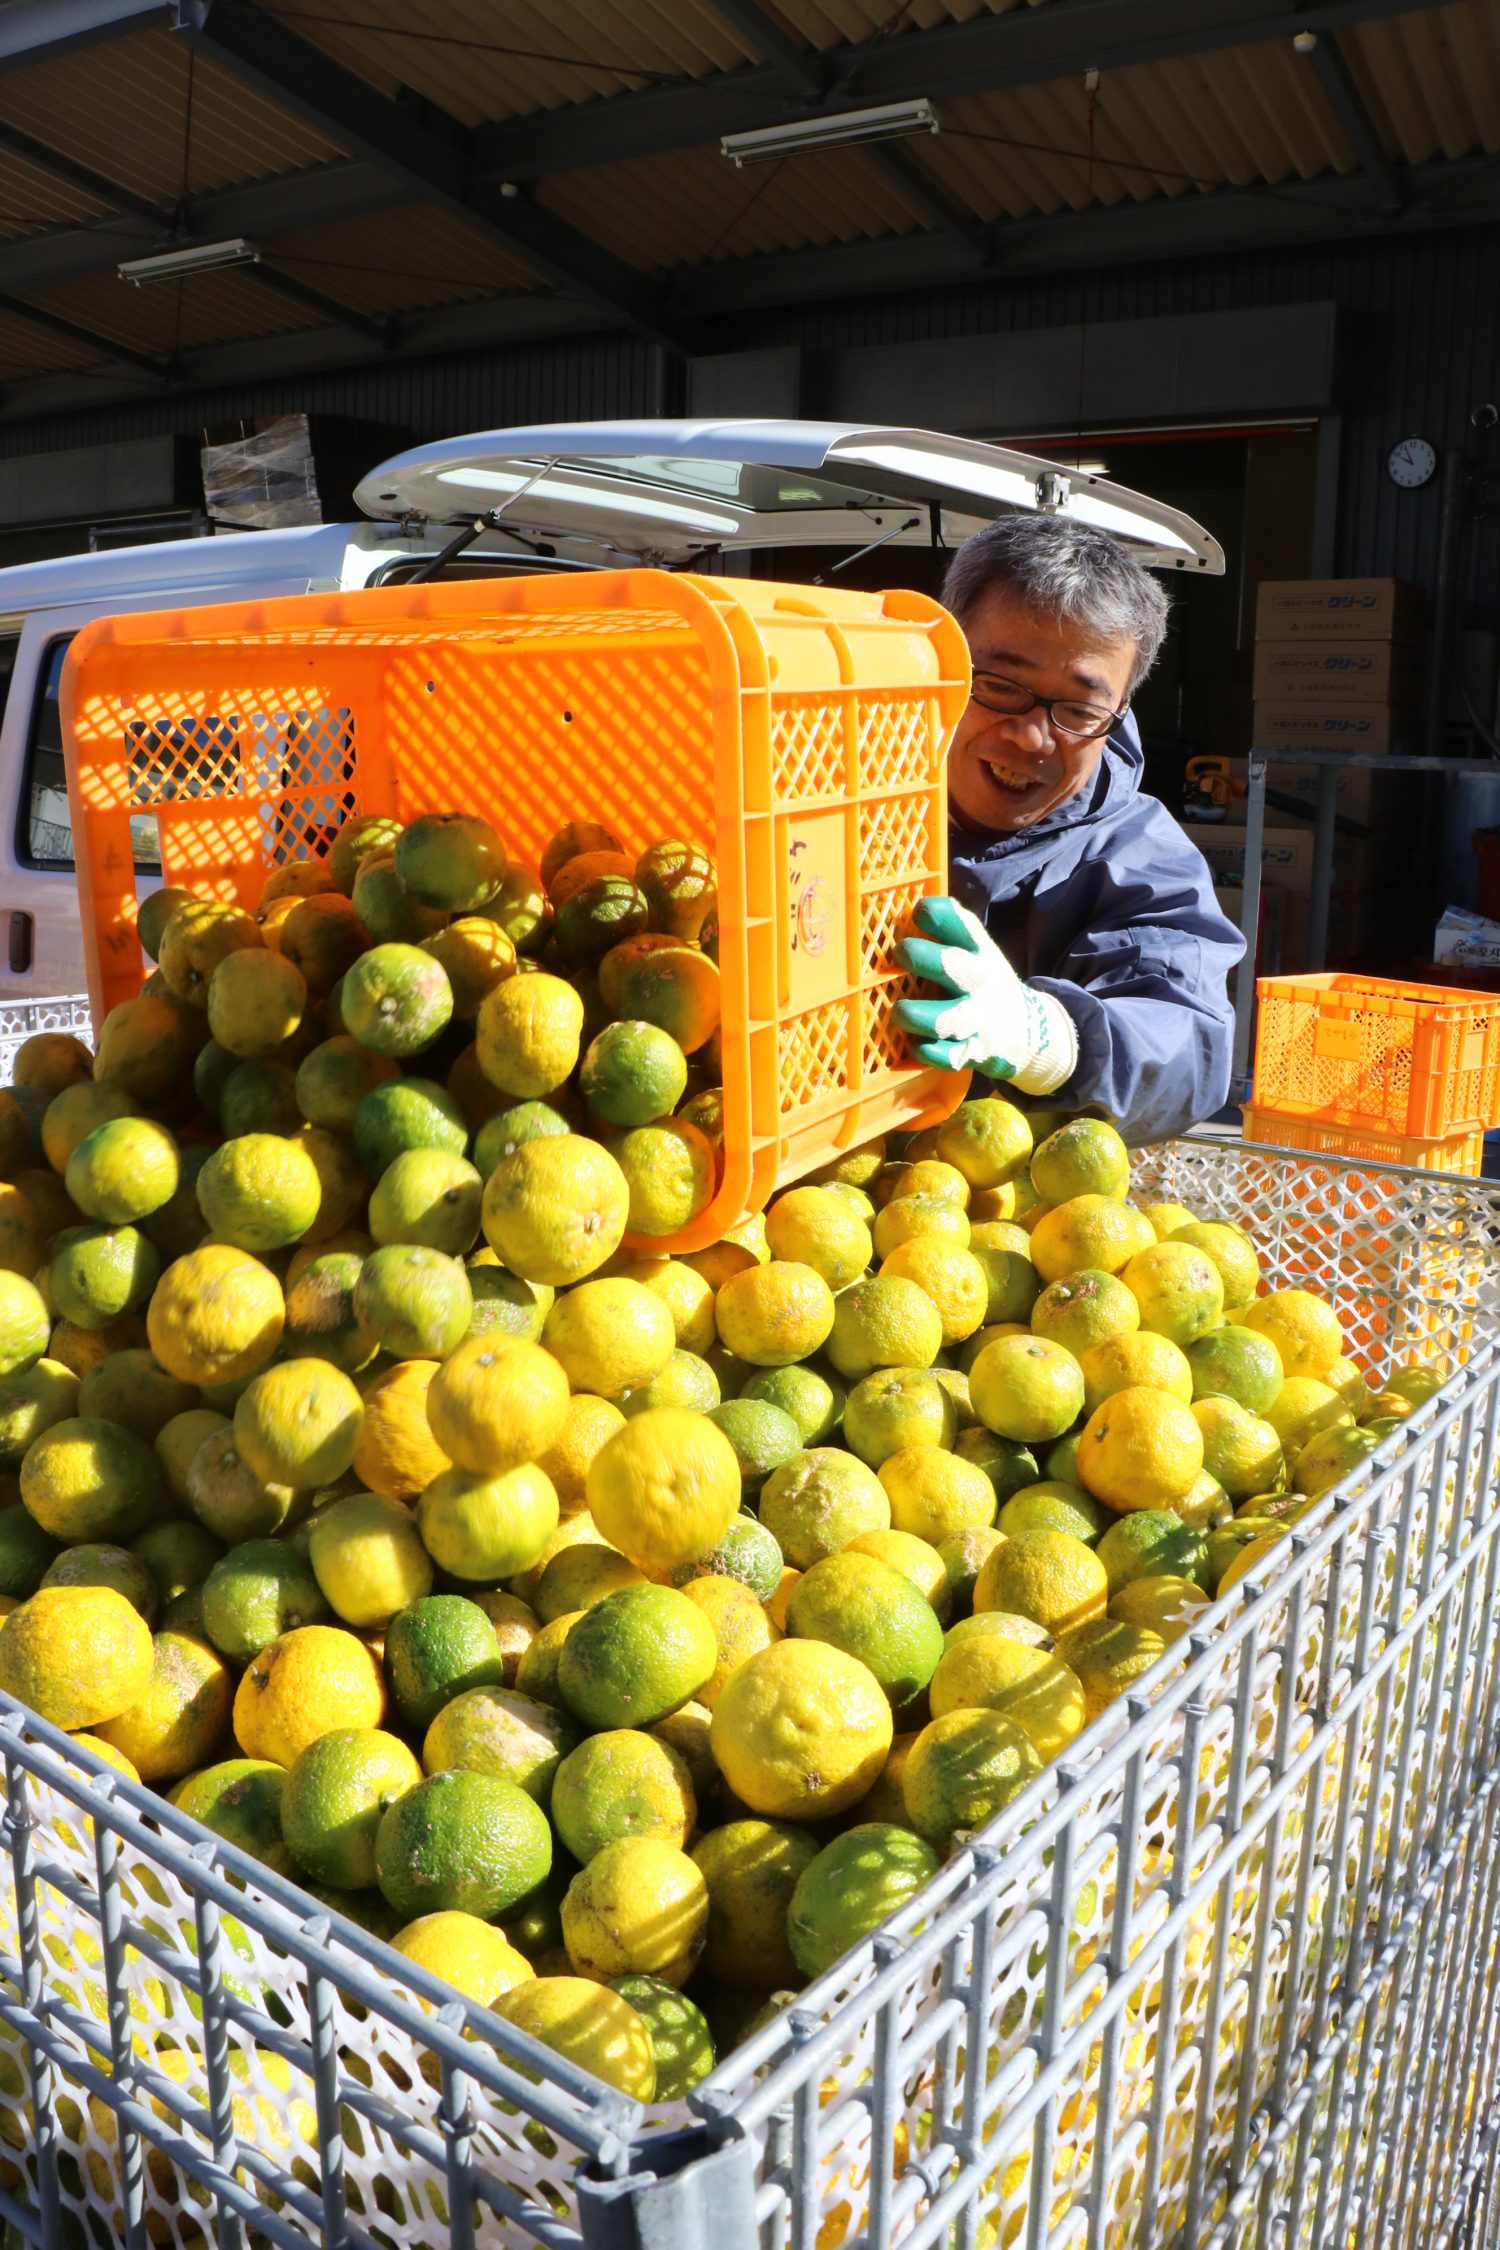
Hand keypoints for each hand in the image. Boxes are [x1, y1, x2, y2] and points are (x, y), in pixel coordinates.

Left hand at [894, 895, 1077, 1094]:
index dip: (938, 916)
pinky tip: (917, 1046)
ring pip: (948, 1019)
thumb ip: (945, 930)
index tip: (919, 912)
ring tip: (900, 1011)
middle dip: (925, 958)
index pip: (962, 925)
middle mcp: (979, 981)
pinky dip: (932, 1053)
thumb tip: (898, 905)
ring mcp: (976, 1018)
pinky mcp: (973, 1051)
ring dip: (919, 1015)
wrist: (1027, 1031)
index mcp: (977, 951)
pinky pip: (950, 1056)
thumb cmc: (981, 983)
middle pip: (954, 967)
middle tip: (902, 953)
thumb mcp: (975, 951)